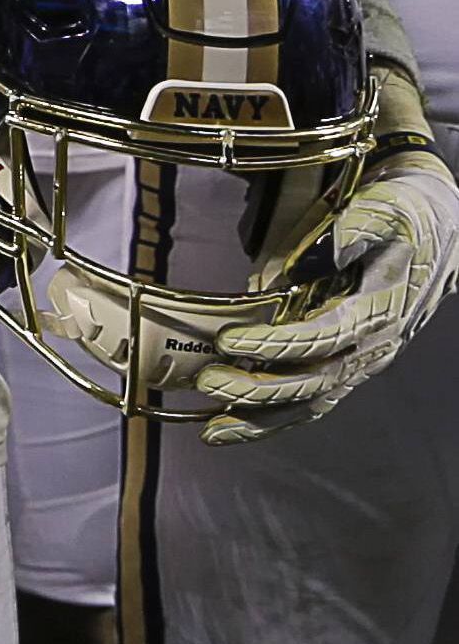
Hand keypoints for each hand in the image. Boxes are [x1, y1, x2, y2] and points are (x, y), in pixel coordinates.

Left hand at [197, 146, 458, 442]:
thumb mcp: (385, 212)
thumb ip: (349, 235)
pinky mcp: (351, 364)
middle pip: (313, 381)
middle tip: (208, 379)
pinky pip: (313, 400)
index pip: (323, 338)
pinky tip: (235, 426)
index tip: (228, 339)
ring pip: (311, 402)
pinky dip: (274, 419)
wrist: (442, 229)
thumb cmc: (409, 217)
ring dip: (261, 418)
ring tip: (212, 431)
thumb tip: (300, 265)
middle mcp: (374, 347)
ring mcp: (363, 360)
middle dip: (258, 387)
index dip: (274, 343)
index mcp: (380, 312)